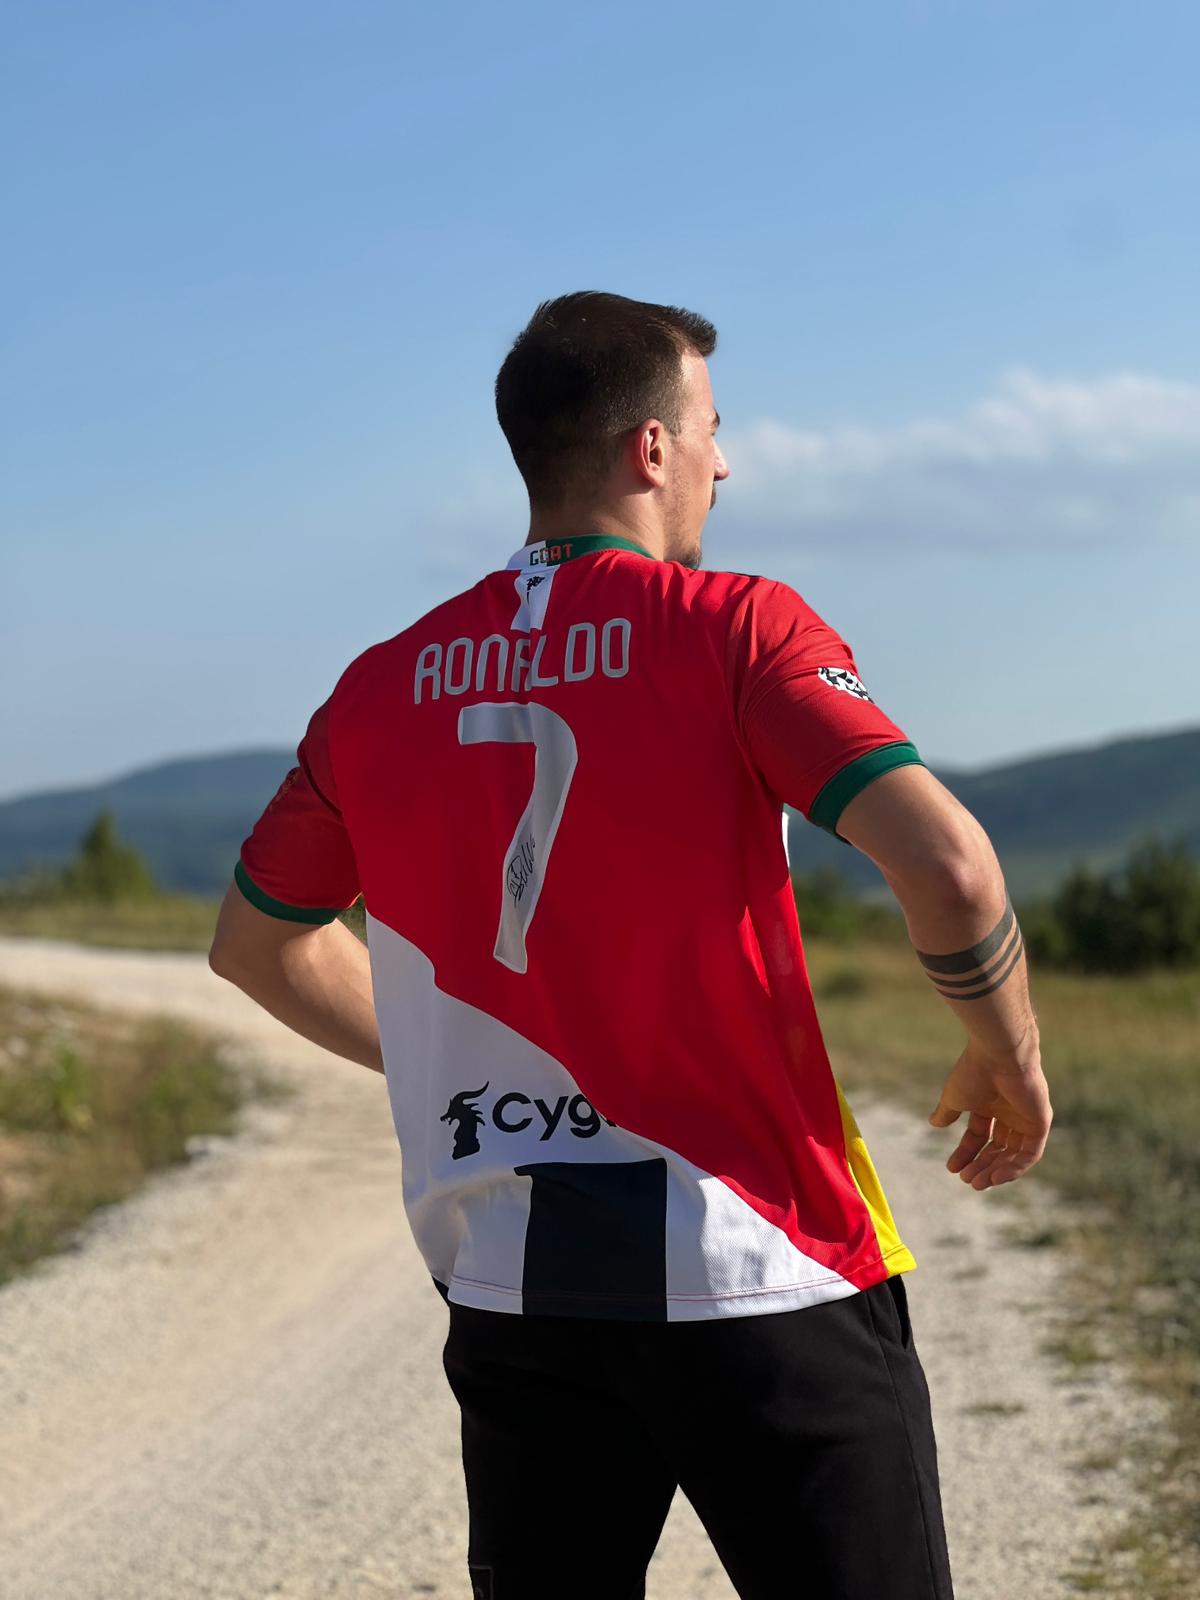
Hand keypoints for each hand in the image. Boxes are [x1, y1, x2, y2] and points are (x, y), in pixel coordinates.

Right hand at [928, 1038, 1051, 1189]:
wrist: (999, 1055)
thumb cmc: (974, 1073)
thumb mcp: (954, 1097)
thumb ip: (946, 1112)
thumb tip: (933, 1123)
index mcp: (989, 1104)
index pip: (978, 1136)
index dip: (966, 1153)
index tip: (951, 1168)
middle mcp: (1009, 1112)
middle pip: (996, 1148)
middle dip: (981, 1165)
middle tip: (967, 1180)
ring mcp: (1026, 1118)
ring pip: (1012, 1154)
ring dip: (996, 1171)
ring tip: (978, 1182)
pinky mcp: (1040, 1123)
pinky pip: (1029, 1154)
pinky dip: (1014, 1168)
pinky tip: (996, 1176)